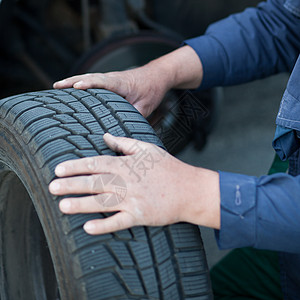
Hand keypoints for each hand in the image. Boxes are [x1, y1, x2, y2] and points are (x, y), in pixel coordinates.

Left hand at [49, 133, 219, 234]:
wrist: (189, 189)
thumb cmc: (168, 167)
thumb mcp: (146, 148)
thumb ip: (124, 142)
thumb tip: (105, 135)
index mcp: (127, 165)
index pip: (96, 163)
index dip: (76, 166)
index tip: (59, 169)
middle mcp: (127, 182)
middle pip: (95, 182)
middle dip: (72, 184)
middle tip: (52, 187)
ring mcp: (133, 200)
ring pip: (102, 202)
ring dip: (81, 204)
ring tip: (62, 206)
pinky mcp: (140, 216)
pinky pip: (119, 221)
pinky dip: (104, 225)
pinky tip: (88, 228)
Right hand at [53, 67, 166, 117]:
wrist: (157, 76)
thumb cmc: (152, 90)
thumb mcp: (146, 106)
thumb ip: (132, 116)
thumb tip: (120, 129)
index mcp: (121, 83)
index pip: (102, 82)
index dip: (89, 84)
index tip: (76, 87)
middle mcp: (113, 78)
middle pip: (90, 77)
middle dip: (72, 81)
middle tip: (56, 86)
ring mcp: (110, 78)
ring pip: (89, 77)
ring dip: (73, 80)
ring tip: (57, 87)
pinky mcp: (110, 81)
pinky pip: (93, 81)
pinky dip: (81, 82)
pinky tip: (73, 88)